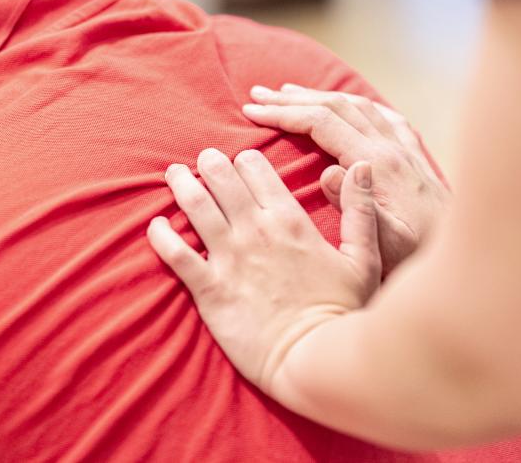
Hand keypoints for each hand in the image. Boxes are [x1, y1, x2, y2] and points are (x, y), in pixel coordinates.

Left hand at [147, 149, 379, 397]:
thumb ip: (360, 210)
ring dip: (181, 185)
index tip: (238, 162)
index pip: (256, 169)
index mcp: (289, 220)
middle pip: (221, 179)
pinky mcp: (210, 288)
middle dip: (208, 163)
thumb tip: (362, 166)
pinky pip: (175, 254)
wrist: (314, 360)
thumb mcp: (364, 259)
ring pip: (195, 205)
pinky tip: (155, 225)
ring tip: (173, 175)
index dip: (244, 160)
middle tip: (201, 160)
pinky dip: (161, 235)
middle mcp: (255, 231)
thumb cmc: (343, 312)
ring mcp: (230, 258)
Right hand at [243, 85, 449, 272]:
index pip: (323, 123)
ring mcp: (408, 152)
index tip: (252, 110)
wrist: (475, 263)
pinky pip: (385, 118)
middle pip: (337, 107)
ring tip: (290, 92)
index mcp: (379, 166)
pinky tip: (353, 108)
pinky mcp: (418, 162)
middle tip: (257, 93)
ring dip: (321, 96)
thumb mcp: (388, 247)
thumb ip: (359, 210)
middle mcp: (393, 150)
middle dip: (293, 98)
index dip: (284, 113)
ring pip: (358, 107)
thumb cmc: (424, 262)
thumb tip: (329, 172)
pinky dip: (358, 106)